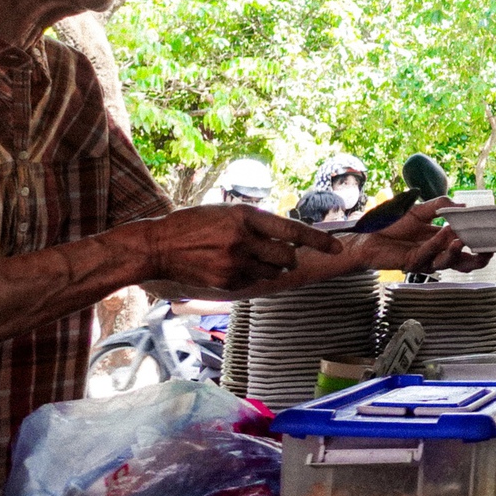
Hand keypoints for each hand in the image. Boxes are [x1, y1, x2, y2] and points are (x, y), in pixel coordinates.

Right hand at [131, 205, 342, 292]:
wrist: (158, 246)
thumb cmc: (194, 224)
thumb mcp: (227, 212)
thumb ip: (257, 223)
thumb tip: (287, 236)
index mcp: (246, 216)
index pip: (292, 230)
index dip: (318, 240)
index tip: (337, 247)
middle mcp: (243, 240)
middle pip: (287, 257)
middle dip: (289, 258)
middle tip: (281, 255)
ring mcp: (234, 263)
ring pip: (273, 273)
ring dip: (271, 269)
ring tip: (248, 258)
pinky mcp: (226, 282)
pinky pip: (253, 283)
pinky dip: (250, 277)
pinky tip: (229, 267)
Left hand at [352, 198, 490, 274]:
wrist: (368, 234)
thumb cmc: (392, 223)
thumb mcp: (419, 209)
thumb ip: (440, 205)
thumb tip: (463, 205)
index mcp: (441, 239)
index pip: (465, 245)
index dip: (479, 244)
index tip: (493, 238)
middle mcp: (436, 252)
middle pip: (461, 262)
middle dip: (476, 260)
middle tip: (486, 253)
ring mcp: (425, 259)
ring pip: (446, 262)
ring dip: (455, 251)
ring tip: (461, 239)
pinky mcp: (412, 263)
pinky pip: (428, 255)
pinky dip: (436, 245)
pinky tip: (443, 234)